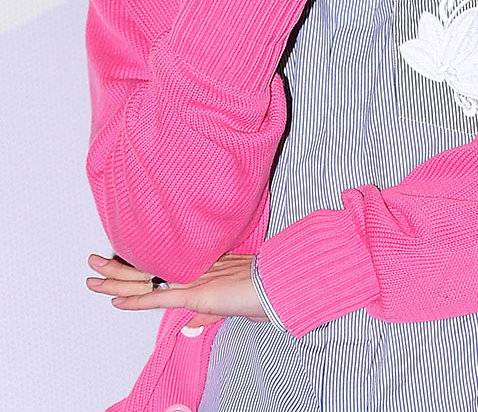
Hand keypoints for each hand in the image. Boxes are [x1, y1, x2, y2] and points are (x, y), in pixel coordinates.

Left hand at [86, 253, 267, 324]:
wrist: (275, 286)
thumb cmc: (258, 292)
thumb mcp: (226, 304)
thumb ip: (206, 312)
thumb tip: (190, 324)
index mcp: (198, 269)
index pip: (158, 268)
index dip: (135, 266)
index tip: (116, 261)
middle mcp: (190, 270)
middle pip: (146, 269)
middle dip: (117, 268)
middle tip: (94, 261)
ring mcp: (191, 279)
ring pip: (146, 280)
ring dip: (116, 281)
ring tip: (93, 278)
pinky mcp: (194, 294)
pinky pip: (158, 298)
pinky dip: (136, 301)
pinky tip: (117, 301)